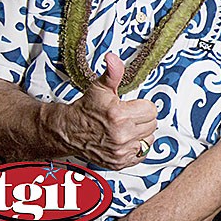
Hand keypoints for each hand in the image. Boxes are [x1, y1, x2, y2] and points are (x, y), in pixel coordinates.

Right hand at [60, 53, 157, 169]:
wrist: (68, 131)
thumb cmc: (86, 108)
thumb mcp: (100, 87)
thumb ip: (113, 73)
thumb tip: (113, 58)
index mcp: (119, 115)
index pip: (151, 110)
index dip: (142, 106)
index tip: (131, 106)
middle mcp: (121, 135)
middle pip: (152, 124)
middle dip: (142, 118)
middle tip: (127, 116)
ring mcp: (120, 151)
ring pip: (149, 139)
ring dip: (141, 133)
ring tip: (125, 128)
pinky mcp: (119, 162)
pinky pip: (141, 153)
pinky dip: (136, 147)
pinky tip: (124, 140)